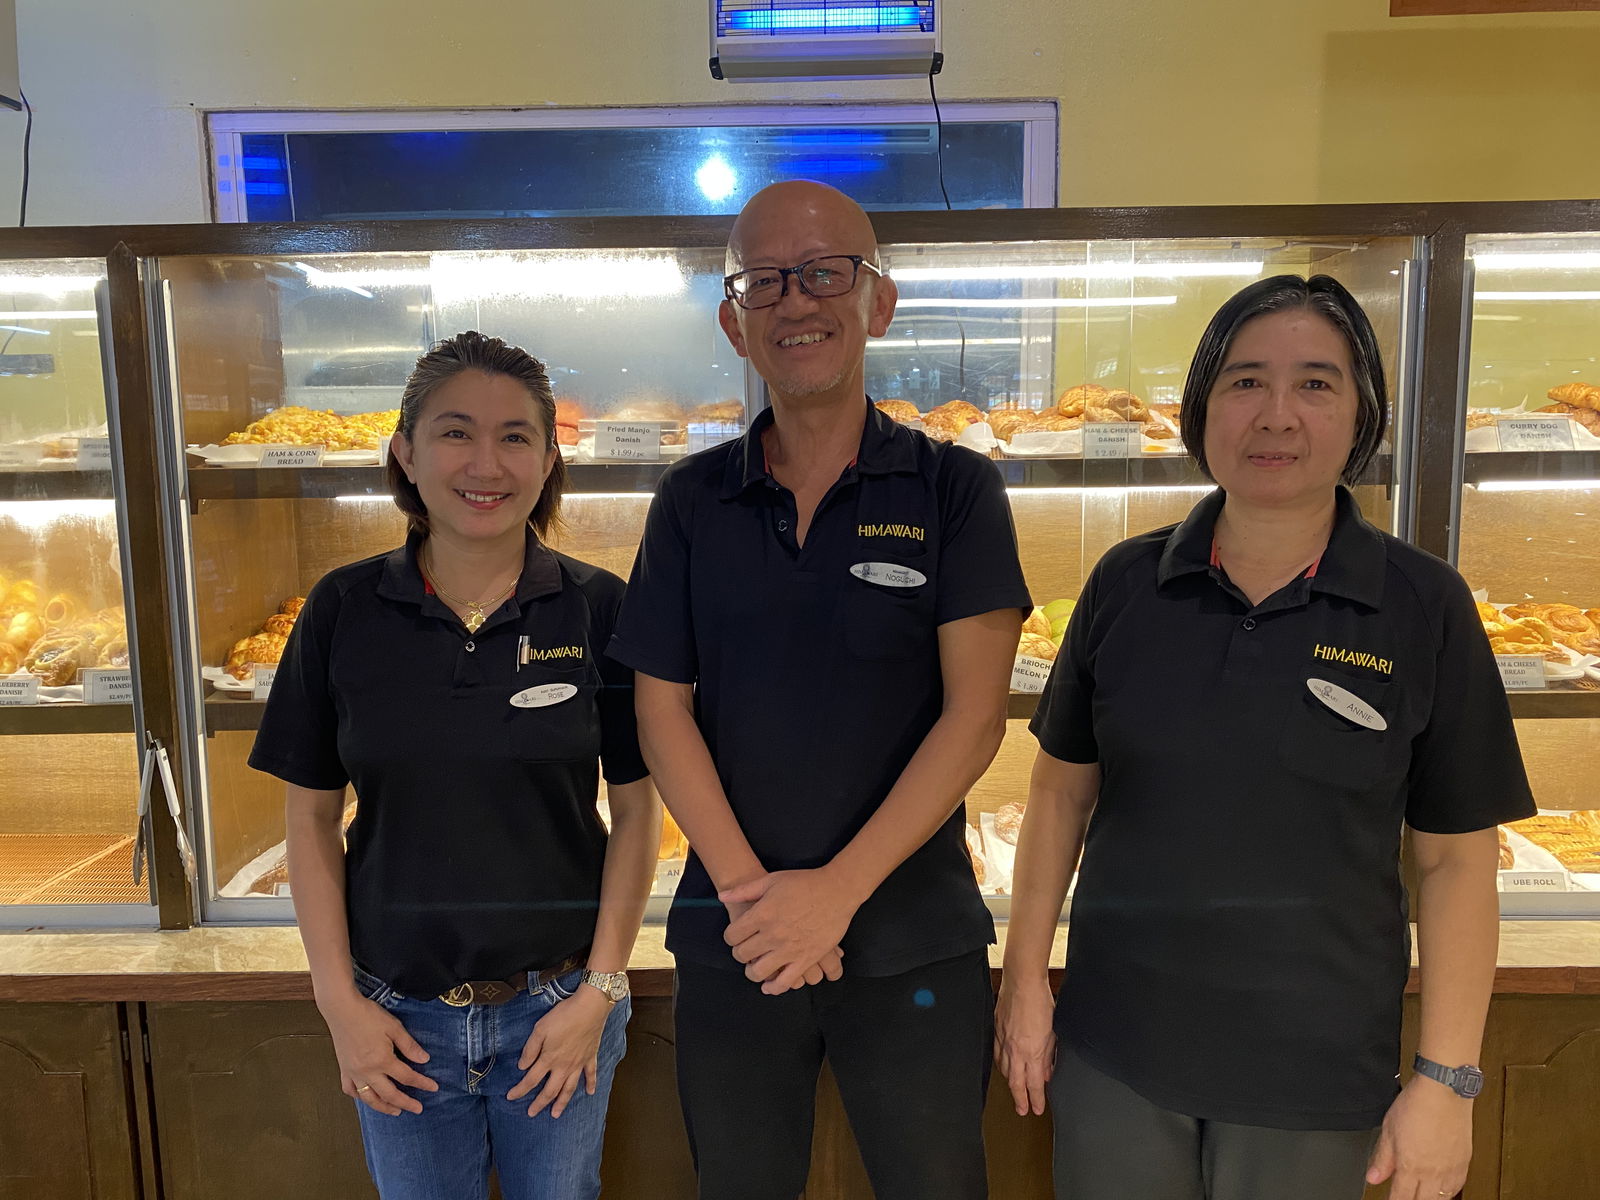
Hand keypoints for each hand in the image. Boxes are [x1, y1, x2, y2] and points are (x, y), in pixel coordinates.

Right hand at [321, 990, 436, 1115]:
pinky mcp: (344, 1069)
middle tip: (418, 1109)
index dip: (422, 1083)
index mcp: (382, 1060)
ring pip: (369, 1098)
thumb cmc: (368, 1016)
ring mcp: (353, 1073)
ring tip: (396, 1111)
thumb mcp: (394, 1027)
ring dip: (384, 1107)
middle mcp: (367, 1071)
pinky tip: (367, 1098)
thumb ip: (409, 1046)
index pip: (407, 1077)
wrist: (342, 1010)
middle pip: (390, 1094)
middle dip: (406, 1103)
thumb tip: (424, 1060)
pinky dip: (360, 1097)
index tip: (434, 1088)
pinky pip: (351, 1090)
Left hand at [507, 986, 611, 1117]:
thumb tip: (522, 1067)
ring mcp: (579, 1063)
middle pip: (550, 1090)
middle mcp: (563, 1066)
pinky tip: (590, 1093)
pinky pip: (591, 1074)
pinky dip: (591, 1084)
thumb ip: (530, 1049)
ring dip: (562, 1103)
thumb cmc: (563, 1016)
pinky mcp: (591, 1056)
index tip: (510, 1097)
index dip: (519, 1090)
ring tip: (556, 1114)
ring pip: (569, 1088)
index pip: (530, 1080)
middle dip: (539, 1103)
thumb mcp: (540, 1029)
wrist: (590, 1007)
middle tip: (531, 1113)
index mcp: (549, 1059)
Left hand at [720, 871, 851, 994]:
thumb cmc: (804, 882)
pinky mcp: (806, 959)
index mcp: (762, 914)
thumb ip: (745, 890)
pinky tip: (768, 985)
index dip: (730, 937)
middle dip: (739, 953)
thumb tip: (722, 896)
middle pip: (742, 954)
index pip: (732, 936)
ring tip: (755, 966)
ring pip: (759, 972)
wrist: (836, 890)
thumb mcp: (772, 880)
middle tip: (745, 949)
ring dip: (752, 972)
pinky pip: (785, 982)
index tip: (735, 936)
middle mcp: (772, 935)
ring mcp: (789, 949)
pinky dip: (773, 988)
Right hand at [994, 973, 1056, 1115]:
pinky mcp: (996, 1031)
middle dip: (1020, 1100)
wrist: (1022, 982)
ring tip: (1015, 1091)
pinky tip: (1003, 1067)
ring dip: (1011, 1083)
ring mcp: (1003, 1041)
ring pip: (1005, 1070)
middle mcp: (1016, 1050)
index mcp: (1033, 1052)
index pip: (1034, 1084)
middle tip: (1022, 1111)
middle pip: (1016, 1083)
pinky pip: (996, 1055)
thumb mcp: (1053, 1032)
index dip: (1036, 1099)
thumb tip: (1045, 1072)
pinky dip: (1000, 1065)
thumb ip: (1048, 1055)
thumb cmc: (1041, 1002)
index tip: (1037, 1109)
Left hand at [1366, 1074, 1473, 1198]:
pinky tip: (1442, 1188)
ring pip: (1442, 1198)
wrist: (1444, 1092)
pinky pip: (1457, 1187)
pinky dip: (1448, 1192)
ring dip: (1430, 1199)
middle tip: (1405, 1196)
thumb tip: (1373, 1176)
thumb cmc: (1417, 1105)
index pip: (1401, 1197)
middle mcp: (1432, 1172)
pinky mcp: (1464, 1162)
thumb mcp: (1389, 1130)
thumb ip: (1382, 1158)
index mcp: (1411, 1166)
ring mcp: (1450, 1169)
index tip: (1390, 1199)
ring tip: (1422, 1195)